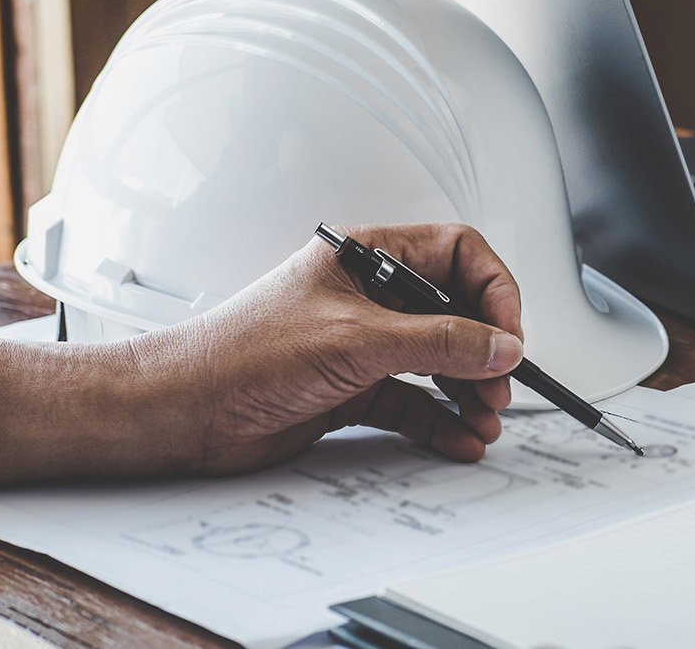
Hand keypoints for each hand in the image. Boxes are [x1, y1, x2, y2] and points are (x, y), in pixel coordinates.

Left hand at [134, 223, 525, 473]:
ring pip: (439, 363)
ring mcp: (362, 345)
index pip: (457, 255)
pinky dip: (441, 422)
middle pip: (456, 314)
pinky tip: (457, 439)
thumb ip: (440, 342)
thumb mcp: (358, 339)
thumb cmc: (240, 353)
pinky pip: (415, 402)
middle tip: (499, 385)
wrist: (186, 411)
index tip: (509, 334)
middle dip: (485, 352)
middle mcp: (369, 298)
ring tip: (484, 419)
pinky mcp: (352, 389)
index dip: (493, 291)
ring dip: (468, 393)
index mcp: (368, 258)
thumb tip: (501, 346)